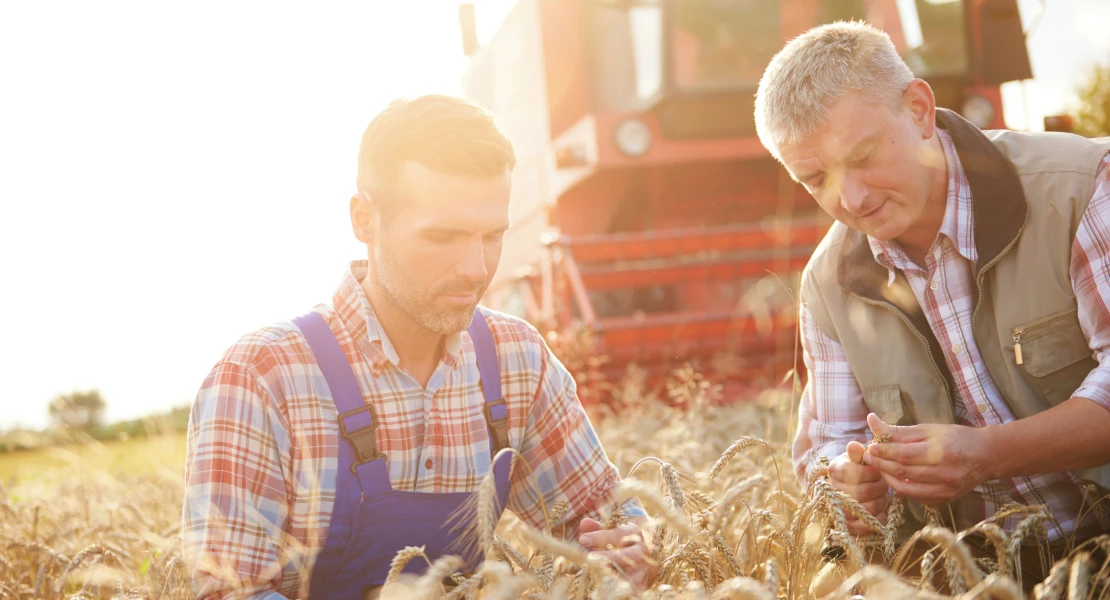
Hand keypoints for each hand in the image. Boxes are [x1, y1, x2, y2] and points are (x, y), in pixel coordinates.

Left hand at [579, 517, 651, 587]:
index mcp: (633, 533)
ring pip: (630, 573)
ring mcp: (643, 568)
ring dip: (613, 575)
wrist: (640, 557)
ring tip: (596, 574)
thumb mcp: (609, 532)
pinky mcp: (642, 583)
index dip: (600, 536)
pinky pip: (632, 588)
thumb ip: (596, 528)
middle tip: (589, 558)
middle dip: (607, 556)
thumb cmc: (618, 542)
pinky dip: (619, 589)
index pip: (618, 533)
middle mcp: (641, 551)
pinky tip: (604, 588)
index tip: (582, 539)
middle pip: (626, 554)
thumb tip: (584, 523)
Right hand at [828, 441, 889, 534]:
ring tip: (881, 494)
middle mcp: (834, 491)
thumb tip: (854, 445)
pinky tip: (880, 508)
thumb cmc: (856, 468)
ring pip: (869, 508)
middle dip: (880, 486)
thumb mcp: (856, 457)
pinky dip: (879, 516)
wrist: (848, 486)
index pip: (859, 472)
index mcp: (835, 471)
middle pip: (866, 491)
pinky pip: (869, 525)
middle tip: (882, 482)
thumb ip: (858, 452)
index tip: (878, 469)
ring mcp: (840, 510)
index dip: (874, 472)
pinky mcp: (849, 525)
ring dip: (881, 500)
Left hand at [865, 413, 989, 505]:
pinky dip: (901, 488)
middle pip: (903, 472)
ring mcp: (945, 491)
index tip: (871, 447)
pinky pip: (915, 497)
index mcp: (942, 452)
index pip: (904, 455)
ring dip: (888, 477)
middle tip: (870, 457)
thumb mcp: (929, 429)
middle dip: (881, 464)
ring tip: (880, 466)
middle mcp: (945, 474)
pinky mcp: (944, 501)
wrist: (986, 457)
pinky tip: (896, 477)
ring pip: (905, 488)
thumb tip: (872, 421)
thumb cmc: (956, 438)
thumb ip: (899, 430)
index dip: (884, 452)